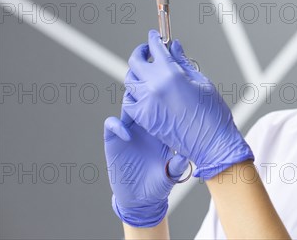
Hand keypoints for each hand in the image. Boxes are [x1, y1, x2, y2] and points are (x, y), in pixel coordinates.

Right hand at [104, 88, 189, 227]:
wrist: (140, 199)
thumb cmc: (159, 184)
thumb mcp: (171, 175)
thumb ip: (177, 166)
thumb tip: (185, 156)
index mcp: (160, 131)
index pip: (161, 108)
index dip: (163, 102)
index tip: (167, 102)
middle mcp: (144, 128)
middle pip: (143, 102)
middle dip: (146, 97)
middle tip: (149, 100)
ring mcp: (128, 133)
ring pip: (127, 108)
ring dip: (130, 106)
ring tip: (136, 116)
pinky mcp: (114, 142)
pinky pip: (111, 125)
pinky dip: (117, 125)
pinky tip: (126, 135)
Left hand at [123, 30, 253, 178]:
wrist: (212, 143)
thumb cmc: (213, 112)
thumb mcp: (201, 82)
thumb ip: (183, 62)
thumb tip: (173, 46)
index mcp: (171, 74)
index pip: (155, 49)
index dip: (154, 39)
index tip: (154, 36)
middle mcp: (154, 87)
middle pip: (136, 62)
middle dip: (141, 52)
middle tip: (147, 51)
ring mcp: (146, 104)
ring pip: (130, 81)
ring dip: (136, 73)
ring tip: (146, 71)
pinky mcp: (144, 119)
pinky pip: (130, 102)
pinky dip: (133, 94)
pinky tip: (143, 93)